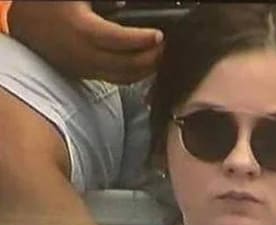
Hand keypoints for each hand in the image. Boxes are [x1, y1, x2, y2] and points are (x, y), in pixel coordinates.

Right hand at [8, 1, 162, 82]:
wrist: (25, 22)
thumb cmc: (50, 4)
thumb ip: (106, 1)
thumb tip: (126, 5)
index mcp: (83, 30)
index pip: (121, 41)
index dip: (143, 40)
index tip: (159, 35)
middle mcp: (85, 55)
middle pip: (127, 65)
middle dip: (151, 58)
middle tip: (164, 46)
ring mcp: (86, 68)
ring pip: (124, 77)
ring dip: (145, 70)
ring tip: (158, 56)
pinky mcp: (86, 75)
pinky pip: (116, 80)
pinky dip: (134, 75)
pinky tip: (144, 65)